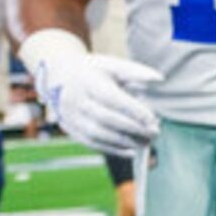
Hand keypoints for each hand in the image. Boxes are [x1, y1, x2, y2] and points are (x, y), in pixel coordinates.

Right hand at [22, 31, 160, 156]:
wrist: (56, 75)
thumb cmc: (93, 70)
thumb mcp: (111, 64)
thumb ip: (135, 71)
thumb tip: (160, 79)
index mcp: (86, 82)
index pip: (111, 98)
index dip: (132, 110)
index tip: (152, 118)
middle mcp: (75, 100)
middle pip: (105, 118)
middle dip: (132, 128)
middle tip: (155, 132)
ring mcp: (71, 117)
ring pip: (98, 134)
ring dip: (124, 141)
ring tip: (146, 142)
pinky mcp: (71, 129)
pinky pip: (92, 143)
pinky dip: (113, 149)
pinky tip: (132, 151)